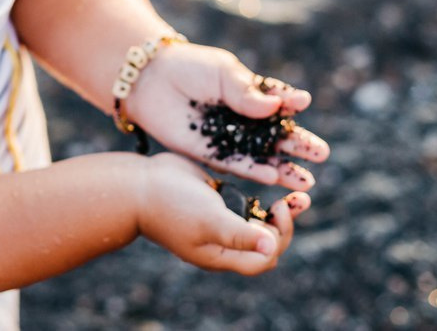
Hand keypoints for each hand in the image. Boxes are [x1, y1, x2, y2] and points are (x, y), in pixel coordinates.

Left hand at [125, 44, 329, 189]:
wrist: (150, 79)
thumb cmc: (189, 67)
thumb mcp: (223, 72)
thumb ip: (248, 92)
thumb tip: (278, 105)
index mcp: (250, 94)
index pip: (278, 101)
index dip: (291, 103)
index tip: (303, 103)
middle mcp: (243, 119)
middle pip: (277, 136)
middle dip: (299, 145)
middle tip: (321, 153)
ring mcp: (228, 138)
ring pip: (262, 157)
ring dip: (283, 168)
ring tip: (307, 180)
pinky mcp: (210, 152)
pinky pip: (236, 165)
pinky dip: (254, 171)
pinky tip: (273, 176)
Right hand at [137, 153, 309, 274]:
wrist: (138, 185)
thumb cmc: (171, 207)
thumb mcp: (209, 221)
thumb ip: (240, 235)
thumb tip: (272, 247)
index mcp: (222, 255)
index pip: (264, 258)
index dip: (280, 236)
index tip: (279, 206)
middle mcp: (224, 241)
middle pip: (267, 241)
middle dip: (285, 222)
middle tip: (298, 198)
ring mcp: (219, 220)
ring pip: (259, 220)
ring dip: (278, 209)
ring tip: (296, 192)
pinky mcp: (215, 199)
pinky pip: (245, 201)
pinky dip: (260, 193)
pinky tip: (270, 178)